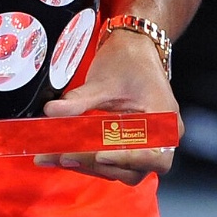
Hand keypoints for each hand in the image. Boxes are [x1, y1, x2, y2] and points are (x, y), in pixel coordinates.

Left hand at [35, 27, 178, 184]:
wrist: (134, 47)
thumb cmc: (129, 60)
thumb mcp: (103, 80)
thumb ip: (79, 100)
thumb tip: (53, 111)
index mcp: (164, 118)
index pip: (153, 153)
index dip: (127, 158)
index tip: (100, 155)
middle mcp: (161, 135)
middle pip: (135, 168)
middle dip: (99, 165)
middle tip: (67, 156)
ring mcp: (148, 142)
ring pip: (122, 169)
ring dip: (91, 166)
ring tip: (59, 157)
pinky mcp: (132, 143)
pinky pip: (115, 161)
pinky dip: (92, 159)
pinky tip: (68, 154)